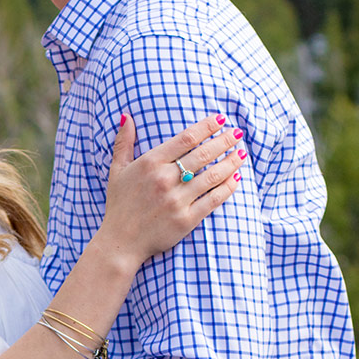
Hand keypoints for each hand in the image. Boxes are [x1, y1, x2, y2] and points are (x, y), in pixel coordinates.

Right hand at [98, 113, 242, 269]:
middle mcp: (164, 180)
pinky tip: (235, 179)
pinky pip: (213, 200)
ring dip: (231, 162)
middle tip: (237, 133)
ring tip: (241, 154)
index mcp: (150, 163)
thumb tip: (127, 116)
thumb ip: (123, 142)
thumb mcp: (117, 170)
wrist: (120, 242)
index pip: (186, 138)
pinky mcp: (186, 220)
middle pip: (203, 154)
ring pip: (212, 176)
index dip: (207, 126)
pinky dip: (227, 188)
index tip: (221, 120)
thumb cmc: (120, 205)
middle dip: (224, 141)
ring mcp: (177, 201)